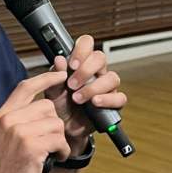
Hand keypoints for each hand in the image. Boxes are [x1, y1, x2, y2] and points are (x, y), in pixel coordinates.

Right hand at [0, 71, 71, 172]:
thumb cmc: (3, 165)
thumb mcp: (5, 134)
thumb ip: (19, 117)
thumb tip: (44, 104)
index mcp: (3, 114)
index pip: (25, 86)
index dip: (45, 78)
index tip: (60, 74)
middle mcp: (10, 119)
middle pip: (47, 106)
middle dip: (54, 124)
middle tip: (50, 140)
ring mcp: (20, 132)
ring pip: (56, 123)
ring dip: (59, 140)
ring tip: (51, 152)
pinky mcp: (31, 146)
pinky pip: (59, 140)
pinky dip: (62, 151)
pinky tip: (54, 158)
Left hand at [44, 35, 127, 154]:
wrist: (63, 128)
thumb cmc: (59, 105)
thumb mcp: (52, 90)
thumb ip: (55, 75)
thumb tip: (59, 59)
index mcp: (81, 63)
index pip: (87, 44)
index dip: (81, 50)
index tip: (71, 64)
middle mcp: (96, 72)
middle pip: (100, 58)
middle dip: (86, 70)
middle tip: (71, 84)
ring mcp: (106, 87)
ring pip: (112, 77)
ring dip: (94, 87)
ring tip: (78, 98)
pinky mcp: (113, 104)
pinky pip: (119, 98)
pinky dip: (107, 99)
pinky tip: (95, 103)